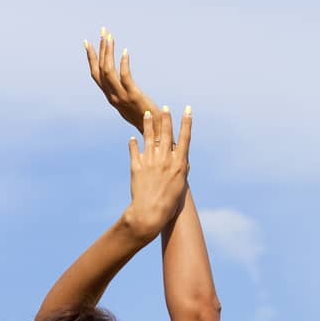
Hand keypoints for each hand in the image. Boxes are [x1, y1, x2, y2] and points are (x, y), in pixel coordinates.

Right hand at [85, 28, 159, 132]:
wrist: (155, 134)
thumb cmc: (146, 120)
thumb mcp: (130, 106)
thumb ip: (125, 94)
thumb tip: (123, 83)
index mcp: (111, 97)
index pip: (96, 75)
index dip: (91, 59)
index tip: (88, 43)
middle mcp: (113, 97)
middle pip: (100, 70)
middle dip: (100, 49)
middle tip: (102, 31)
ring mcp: (122, 97)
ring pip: (108, 72)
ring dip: (108, 52)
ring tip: (110, 36)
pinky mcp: (134, 97)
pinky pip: (125, 77)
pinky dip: (124, 63)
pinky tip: (126, 52)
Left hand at [125, 105, 190, 240]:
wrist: (150, 213)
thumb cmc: (169, 205)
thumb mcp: (180, 186)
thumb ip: (181, 171)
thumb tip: (183, 163)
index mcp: (179, 164)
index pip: (184, 138)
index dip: (186, 122)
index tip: (187, 109)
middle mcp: (165, 160)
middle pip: (166, 134)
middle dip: (166, 118)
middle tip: (164, 107)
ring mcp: (150, 162)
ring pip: (149, 138)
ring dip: (148, 124)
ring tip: (147, 113)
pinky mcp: (137, 167)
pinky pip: (135, 151)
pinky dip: (133, 144)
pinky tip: (132, 138)